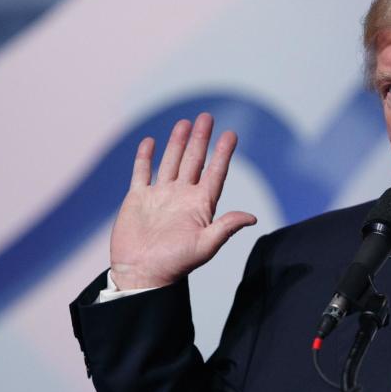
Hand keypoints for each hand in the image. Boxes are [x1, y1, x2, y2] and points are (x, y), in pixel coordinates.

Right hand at [109, 113, 256, 289]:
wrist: (142, 275)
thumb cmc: (176, 264)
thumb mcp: (206, 246)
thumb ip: (226, 227)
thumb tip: (252, 217)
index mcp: (200, 205)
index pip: (215, 173)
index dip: (223, 153)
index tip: (231, 134)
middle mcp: (182, 197)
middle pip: (194, 161)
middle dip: (201, 139)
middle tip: (207, 117)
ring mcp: (160, 196)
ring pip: (171, 162)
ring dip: (178, 142)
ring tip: (185, 122)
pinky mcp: (138, 199)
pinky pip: (142, 173)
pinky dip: (146, 157)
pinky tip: (151, 142)